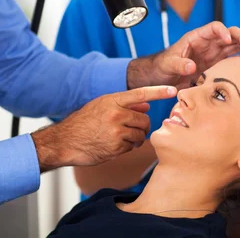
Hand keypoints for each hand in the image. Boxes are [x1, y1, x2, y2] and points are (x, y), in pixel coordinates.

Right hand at [31, 85, 176, 170]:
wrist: (65, 141)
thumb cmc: (83, 123)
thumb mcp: (101, 106)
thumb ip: (123, 104)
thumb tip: (146, 104)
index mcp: (112, 100)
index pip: (141, 93)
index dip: (159, 92)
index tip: (174, 90)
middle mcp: (116, 114)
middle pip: (144, 120)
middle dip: (141, 126)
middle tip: (131, 129)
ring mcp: (116, 131)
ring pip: (140, 135)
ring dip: (135, 139)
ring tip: (120, 138)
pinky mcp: (116, 147)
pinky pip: (132, 147)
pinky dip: (126, 148)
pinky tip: (113, 145)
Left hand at [127, 22, 239, 88]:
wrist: (163, 77)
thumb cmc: (163, 66)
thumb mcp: (168, 64)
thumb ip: (179, 64)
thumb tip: (192, 67)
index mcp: (196, 38)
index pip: (213, 28)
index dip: (222, 31)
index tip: (227, 39)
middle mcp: (208, 42)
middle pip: (228, 33)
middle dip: (239, 36)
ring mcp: (214, 52)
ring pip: (234, 44)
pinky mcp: (218, 63)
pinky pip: (233, 56)